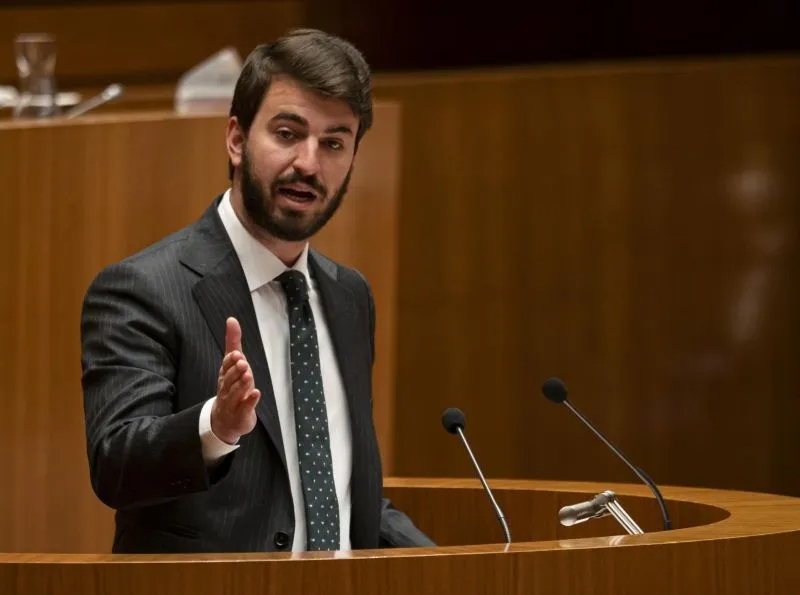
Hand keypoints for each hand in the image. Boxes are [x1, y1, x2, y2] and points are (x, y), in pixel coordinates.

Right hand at [211, 317, 260, 444]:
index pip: (225, 367)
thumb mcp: (233, 364)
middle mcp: (226, 388)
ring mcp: (233, 402)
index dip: (230, 361)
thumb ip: (233, 342)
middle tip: (243, 363)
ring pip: (235, 393)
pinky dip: (250, 401)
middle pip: (229, 379)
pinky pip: (245, 407)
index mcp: (225, 375)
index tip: (237, 354)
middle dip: (235, 372)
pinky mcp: (241, 414)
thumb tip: (232, 319)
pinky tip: (256, 393)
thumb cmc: (232, 387)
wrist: (226, 420)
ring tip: (249, 376)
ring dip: (242, 384)